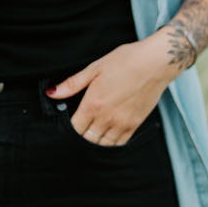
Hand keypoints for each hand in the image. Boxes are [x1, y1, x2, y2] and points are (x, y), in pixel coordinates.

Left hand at [45, 32, 176, 145]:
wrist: (155, 63)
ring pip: (103, 145)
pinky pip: (120, 143)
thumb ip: (72, 84)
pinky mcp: (135, 124)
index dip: (70, 127)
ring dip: (96, 141)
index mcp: (93, 104)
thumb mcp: (94, 68)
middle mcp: (107, 118)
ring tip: (93, 132)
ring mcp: (122, 123)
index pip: (75, 128)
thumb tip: (52, 92)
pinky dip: (111, 143)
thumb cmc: (125, 61)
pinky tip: (108, 134)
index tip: (70, 121)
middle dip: (81, 135)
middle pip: (87, 139)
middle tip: (81, 127)